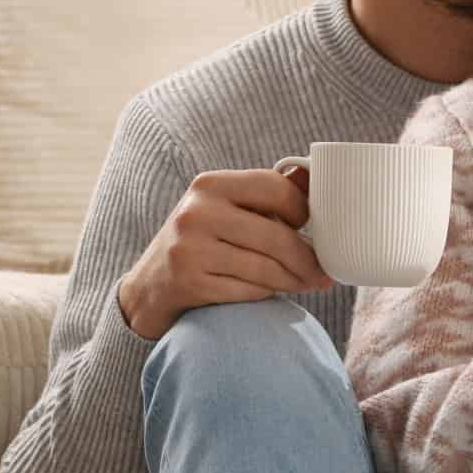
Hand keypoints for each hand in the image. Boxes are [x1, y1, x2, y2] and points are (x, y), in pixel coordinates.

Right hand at [117, 167, 334, 340]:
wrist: (150, 286)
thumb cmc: (202, 242)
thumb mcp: (225, 209)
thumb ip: (266, 196)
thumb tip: (312, 178)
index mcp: (211, 184)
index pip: (277, 189)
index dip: (303, 211)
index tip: (309, 227)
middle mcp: (197, 212)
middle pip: (278, 237)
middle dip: (308, 260)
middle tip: (323, 274)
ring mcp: (190, 248)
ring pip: (267, 269)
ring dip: (293, 281)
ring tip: (303, 284)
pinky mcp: (189, 282)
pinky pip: (249, 291)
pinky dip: (264, 294)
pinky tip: (265, 292)